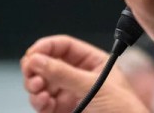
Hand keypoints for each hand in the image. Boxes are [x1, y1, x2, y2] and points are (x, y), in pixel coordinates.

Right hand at [21, 34, 147, 112]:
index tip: (31, 55)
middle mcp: (79, 75)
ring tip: (38, 91)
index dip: (46, 47)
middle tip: (31, 75)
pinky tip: (43, 103)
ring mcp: (70, 94)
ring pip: (43, 84)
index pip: (64, 46)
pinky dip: (39, 102)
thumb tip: (37, 59)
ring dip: (35, 86)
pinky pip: (44, 103)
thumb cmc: (122, 108)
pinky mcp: (64, 111)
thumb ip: (63, 73)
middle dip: (36, 69)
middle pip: (48, 64)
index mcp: (92, 62)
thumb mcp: (92, 86)